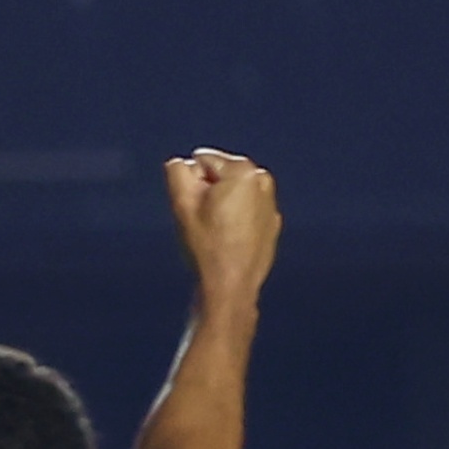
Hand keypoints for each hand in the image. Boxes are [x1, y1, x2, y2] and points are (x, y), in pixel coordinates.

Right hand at [165, 150, 279, 305]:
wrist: (230, 286)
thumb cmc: (207, 247)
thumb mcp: (182, 206)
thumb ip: (177, 174)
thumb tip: (179, 163)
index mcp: (242, 171)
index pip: (204, 161)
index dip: (189, 184)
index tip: (188, 209)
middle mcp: (262, 181)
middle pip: (222, 177)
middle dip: (207, 193)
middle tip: (198, 223)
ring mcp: (270, 204)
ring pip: (236, 196)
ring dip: (221, 208)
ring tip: (211, 236)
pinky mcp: (271, 226)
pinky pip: (247, 216)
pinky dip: (235, 223)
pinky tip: (224, 244)